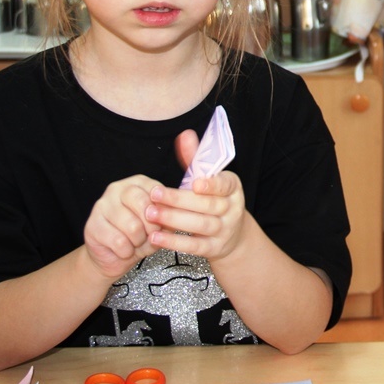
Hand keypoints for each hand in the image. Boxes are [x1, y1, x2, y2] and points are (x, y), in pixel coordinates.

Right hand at [84, 175, 162, 278]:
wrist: (114, 257)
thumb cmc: (139, 236)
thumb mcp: (160, 225)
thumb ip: (168, 216)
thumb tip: (175, 214)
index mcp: (137, 183)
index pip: (156, 190)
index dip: (163, 211)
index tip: (163, 222)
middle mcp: (117, 189)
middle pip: (141, 202)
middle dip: (151, 226)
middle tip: (150, 235)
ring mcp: (102, 205)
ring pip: (132, 225)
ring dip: (139, 241)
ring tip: (135, 242)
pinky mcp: (92, 225)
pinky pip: (118, 241)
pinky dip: (126, 251)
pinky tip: (123, 249)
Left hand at [142, 129, 247, 261]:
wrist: (233, 236)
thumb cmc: (214, 200)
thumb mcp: (209, 179)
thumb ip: (195, 159)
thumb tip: (185, 135)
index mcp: (232, 188)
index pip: (225, 184)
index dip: (211, 184)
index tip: (194, 182)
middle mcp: (232, 209)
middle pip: (207, 205)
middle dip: (179, 200)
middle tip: (154, 195)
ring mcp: (225, 230)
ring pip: (201, 225)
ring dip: (174, 219)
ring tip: (150, 214)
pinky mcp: (214, 248)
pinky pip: (195, 246)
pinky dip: (175, 242)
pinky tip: (156, 237)